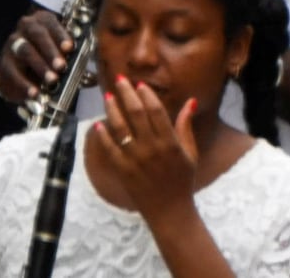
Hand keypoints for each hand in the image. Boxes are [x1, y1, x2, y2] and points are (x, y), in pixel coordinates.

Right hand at [0, 9, 72, 109]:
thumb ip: (75, 57)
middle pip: (37, 34)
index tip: (69, 47)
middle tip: (61, 66)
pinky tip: (34, 93)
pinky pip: (13, 72)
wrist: (21, 72)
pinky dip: (24, 84)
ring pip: (25, 50)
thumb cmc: (48, 59)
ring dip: (40, 66)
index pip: (50, 22)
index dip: (60, 34)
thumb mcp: (61, 53)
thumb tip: (95, 71)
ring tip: (52, 80)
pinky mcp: (3, 63)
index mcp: (42, 21)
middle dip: (50, 51)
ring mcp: (12, 44)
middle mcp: (25, 27)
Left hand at [78, 70, 208, 212]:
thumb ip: (186, 125)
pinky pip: (110, 149)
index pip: (156, 111)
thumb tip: (191, 101)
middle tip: (120, 80)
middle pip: (136, 114)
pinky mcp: (123, 170)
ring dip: (113, 110)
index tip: (139, 84)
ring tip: (108, 96)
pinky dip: (103, 135)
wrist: (170, 211)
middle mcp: (152, 148)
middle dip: (127, 94)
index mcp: (170, 142)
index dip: (146, 95)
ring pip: (120, 128)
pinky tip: (98, 124)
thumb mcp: (190, 152)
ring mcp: (135, 159)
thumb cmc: (183, 180)